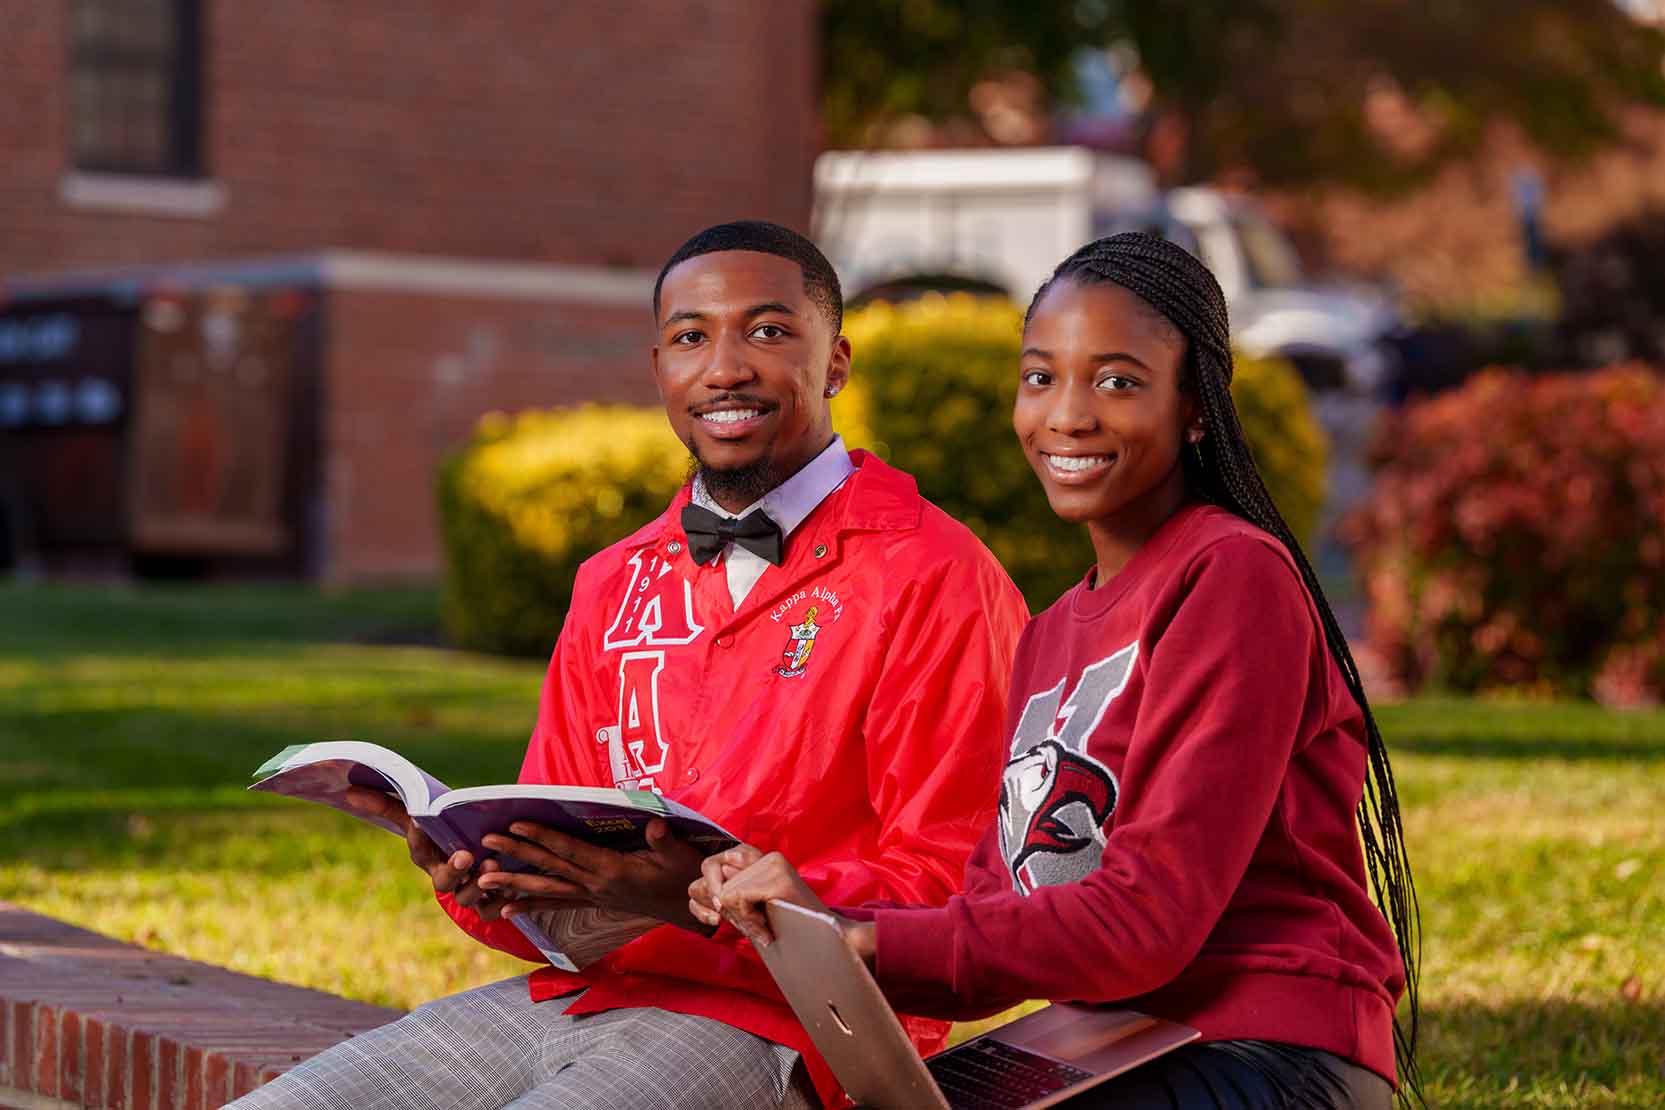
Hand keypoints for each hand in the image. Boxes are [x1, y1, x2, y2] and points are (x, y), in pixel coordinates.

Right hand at [346, 787, 504, 920]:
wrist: (471, 844)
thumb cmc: (441, 827)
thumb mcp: (418, 815)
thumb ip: (389, 805)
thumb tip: (349, 791)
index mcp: (428, 859)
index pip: (427, 859)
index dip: (439, 856)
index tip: (455, 846)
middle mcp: (446, 878)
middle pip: (446, 885)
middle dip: (458, 873)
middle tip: (470, 857)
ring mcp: (465, 891)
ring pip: (469, 900)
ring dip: (482, 886)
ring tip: (494, 866)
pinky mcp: (487, 900)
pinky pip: (491, 910)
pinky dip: (502, 903)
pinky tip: (513, 888)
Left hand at [475, 819, 707, 928]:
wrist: (689, 908)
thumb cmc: (684, 875)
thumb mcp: (679, 855)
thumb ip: (664, 840)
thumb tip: (654, 825)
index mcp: (612, 870)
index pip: (571, 850)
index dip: (543, 837)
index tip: (517, 825)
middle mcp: (595, 885)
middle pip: (549, 869)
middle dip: (516, 855)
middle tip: (484, 844)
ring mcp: (592, 896)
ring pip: (546, 889)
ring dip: (513, 883)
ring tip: (483, 880)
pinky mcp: (593, 902)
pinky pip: (557, 905)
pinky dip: (531, 906)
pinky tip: (507, 910)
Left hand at [688, 848, 834, 948]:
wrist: (831, 942)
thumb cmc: (792, 930)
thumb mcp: (754, 910)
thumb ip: (730, 896)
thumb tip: (703, 891)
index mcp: (761, 860)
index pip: (713, 864)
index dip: (705, 892)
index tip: (714, 919)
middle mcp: (767, 857)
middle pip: (713, 876)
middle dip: (723, 909)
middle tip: (746, 926)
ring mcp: (772, 865)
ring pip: (725, 891)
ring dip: (740, 919)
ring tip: (764, 929)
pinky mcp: (776, 877)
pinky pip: (736, 897)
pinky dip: (747, 920)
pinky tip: (766, 929)